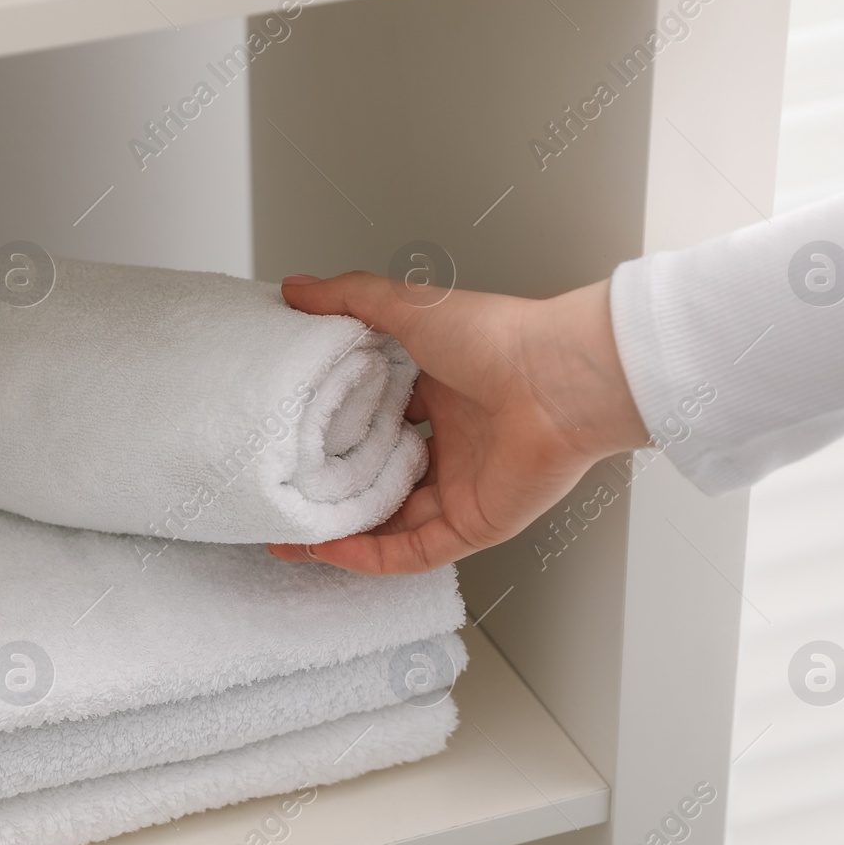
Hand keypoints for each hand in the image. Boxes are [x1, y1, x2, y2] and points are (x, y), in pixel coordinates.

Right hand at [267, 272, 648, 574]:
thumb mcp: (407, 307)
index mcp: (442, 393)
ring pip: (391, 523)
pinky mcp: (473, 523)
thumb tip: (296, 289)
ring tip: (292, 536)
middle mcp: (453, 444)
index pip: (376, 421)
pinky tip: (330, 551)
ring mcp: (462, 488)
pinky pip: (414, 552)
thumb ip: (348, 299)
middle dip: (332, 492)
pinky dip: (370, 555)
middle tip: (285, 497)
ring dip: (341, 533)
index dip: (334, 432)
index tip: (290, 439)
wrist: (558, 379)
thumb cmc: (499, 338)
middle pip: (380, 477)